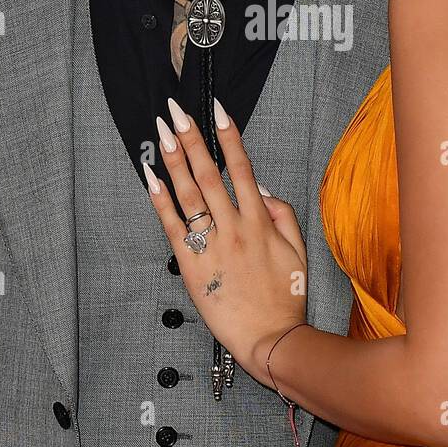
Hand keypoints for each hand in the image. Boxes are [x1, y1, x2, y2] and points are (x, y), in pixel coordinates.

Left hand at [144, 96, 307, 378]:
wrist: (270, 338)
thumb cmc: (285, 296)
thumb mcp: (297, 250)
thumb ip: (283, 214)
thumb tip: (262, 187)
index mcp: (261, 220)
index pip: (242, 167)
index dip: (228, 135)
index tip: (217, 109)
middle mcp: (234, 227)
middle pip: (209, 172)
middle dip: (191, 137)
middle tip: (176, 110)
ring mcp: (210, 245)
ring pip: (188, 193)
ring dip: (173, 159)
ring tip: (161, 131)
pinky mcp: (191, 265)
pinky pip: (171, 226)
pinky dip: (159, 199)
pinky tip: (150, 176)